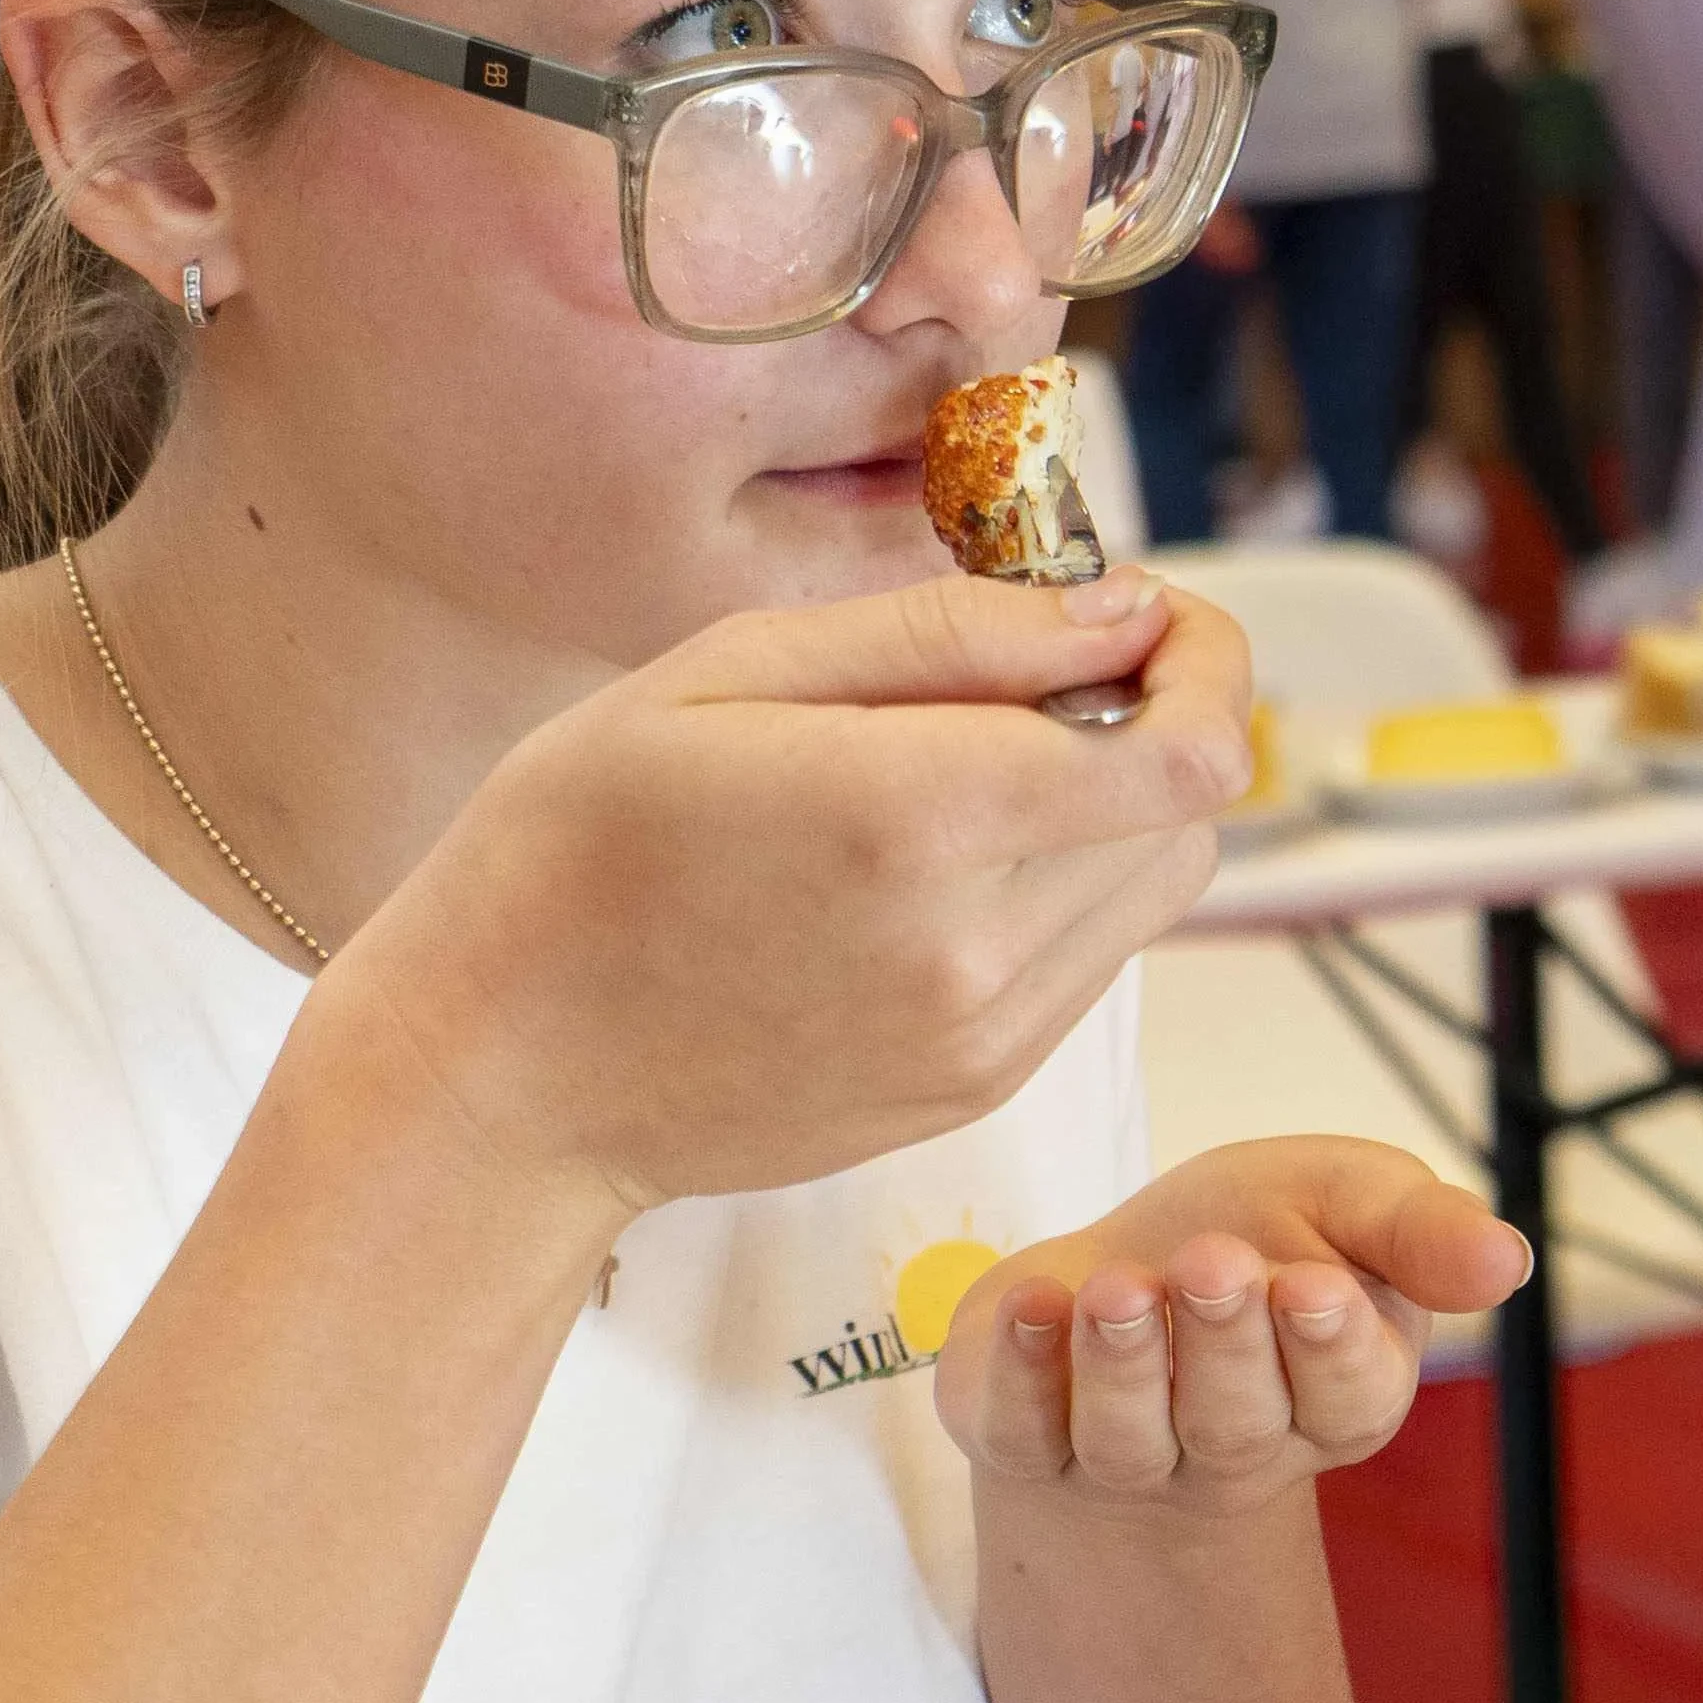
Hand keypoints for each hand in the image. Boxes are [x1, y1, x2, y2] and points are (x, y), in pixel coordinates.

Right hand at [336, 573, 1252, 1229]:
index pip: (1193, 747)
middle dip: (1156, 720)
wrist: (499, 1070)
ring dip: (1114, 810)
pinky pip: (1089, 964)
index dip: (1203, 661)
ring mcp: (983, 1036)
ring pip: (1157, 892)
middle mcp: (976, 944)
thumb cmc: (573, 844)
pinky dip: (1058, 891)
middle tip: (1040, 672)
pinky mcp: (972, 1089)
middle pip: (1194, 812)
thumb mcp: (727, 671)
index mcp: (915, 815)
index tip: (1140, 618)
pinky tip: (937, 864)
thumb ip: (950, 632)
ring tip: (974, 770)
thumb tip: (1123, 613)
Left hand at [936, 1141, 1529, 1518]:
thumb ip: (1421, 1230)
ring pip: (1131, 1439)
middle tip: (1210, 1263)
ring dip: (1124, 1362)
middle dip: (1224, 1343)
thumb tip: (1509, 1263)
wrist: (1124, 1269)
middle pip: (1237, 1424)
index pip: (1346, 1398)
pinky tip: (1033, 1307)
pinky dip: (1023, 1372)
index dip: (1326, 1347)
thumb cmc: (1259, 1232)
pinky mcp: (1028, 1441)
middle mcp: (1236, 1448)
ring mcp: (1127, 1462)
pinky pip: (1024, 1432)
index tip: (1309, 1284)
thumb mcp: (1350, 1201)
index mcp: (1338, 1396)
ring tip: (1118, 1289)